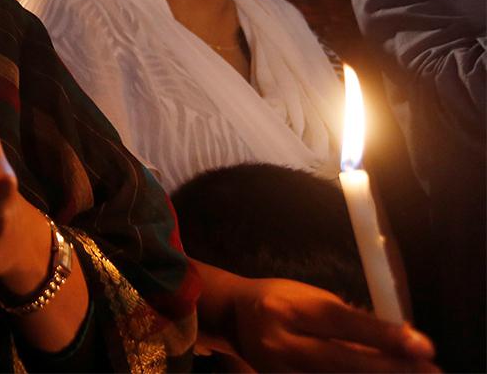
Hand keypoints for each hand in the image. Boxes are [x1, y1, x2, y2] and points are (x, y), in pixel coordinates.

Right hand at [223, 275, 436, 371]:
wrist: (234, 317)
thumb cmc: (281, 300)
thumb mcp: (312, 298)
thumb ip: (351, 321)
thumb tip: (401, 343)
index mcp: (288, 309)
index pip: (342, 323)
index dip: (384, 336)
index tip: (424, 346)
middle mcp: (280, 343)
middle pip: (342, 362)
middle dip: (391, 370)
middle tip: (430, 372)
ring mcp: (278, 372)